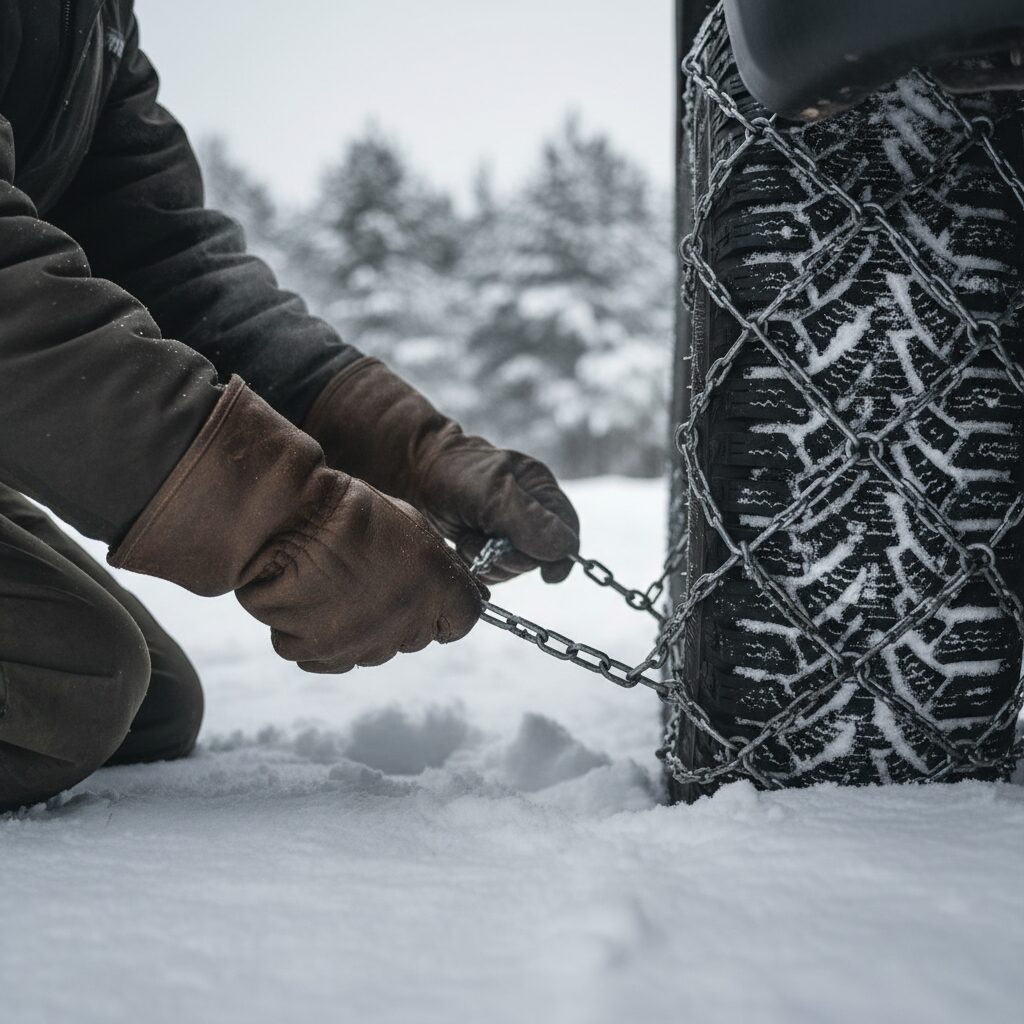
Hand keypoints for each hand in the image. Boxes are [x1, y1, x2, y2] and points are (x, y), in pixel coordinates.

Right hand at [111, 377, 482, 671]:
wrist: (287, 516)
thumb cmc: (350, 512)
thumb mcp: (413, 528)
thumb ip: (441, 568)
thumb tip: (462, 590)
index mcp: (438, 588)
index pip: (463, 621)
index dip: (447, 609)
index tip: (432, 598)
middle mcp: (406, 623)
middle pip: (415, 638)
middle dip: (400, 615)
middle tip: (371, 580)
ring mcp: (360, 643)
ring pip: (370, 650)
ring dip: (359, 628)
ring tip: (336, 585)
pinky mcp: (317, 653)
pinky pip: (325, 656)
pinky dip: (316, 636)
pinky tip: (309, 600)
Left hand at [414, 439, 578, 583]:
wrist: (417, 474)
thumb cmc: (456, 474)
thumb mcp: (493, 493)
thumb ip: (529, 520)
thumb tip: (563, 549)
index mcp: (543, 491)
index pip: (567, 533)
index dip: (559, 557)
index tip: (548, 575)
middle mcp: (532, 512)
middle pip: (540, 558)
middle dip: (510, 556)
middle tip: (483, 540)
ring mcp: (511, 531)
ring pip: (516, 568)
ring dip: (490, 560)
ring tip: (469, 537)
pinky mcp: (491, 546)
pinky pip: (496, 571)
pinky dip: (479, 564)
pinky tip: (465, 543)